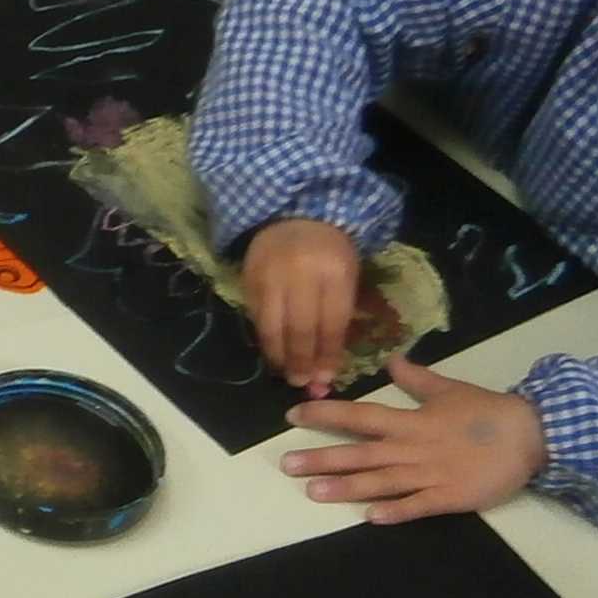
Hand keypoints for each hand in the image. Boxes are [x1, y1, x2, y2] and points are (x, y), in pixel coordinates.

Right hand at [242, 217, 362, 394]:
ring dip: (278, 355)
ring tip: (285, 373)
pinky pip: (256, 317)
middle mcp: (300, 274)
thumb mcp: (348, 275)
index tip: (326, 378)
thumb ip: (341, 315)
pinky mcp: (248, 278)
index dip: (328, 354)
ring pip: (272, 326)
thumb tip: (330, 362)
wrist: (295, 215)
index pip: (330, 323)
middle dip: (302, 360)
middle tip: (302, 383)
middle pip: (300, 328)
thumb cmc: (330, 250)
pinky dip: (264, 338)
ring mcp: (270, 276)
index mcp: (334, 271)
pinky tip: (272, 352)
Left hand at [281, 356, 547, 521]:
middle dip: (323, 459)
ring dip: (347, 488)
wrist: (532, 436)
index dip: (326, 415)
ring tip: (313, 493)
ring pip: (381, 482)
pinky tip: (369, 518)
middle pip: (361, 453)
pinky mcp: (449, 497)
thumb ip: (417, 379)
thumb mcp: (450, 389)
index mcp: (411, 421)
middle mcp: (413, 448)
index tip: (292, 415)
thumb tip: (391, 359)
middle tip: (286, 465)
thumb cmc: (488, 412)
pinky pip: (418, 506)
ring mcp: (430, 475)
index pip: (360, 416)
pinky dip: (395, 512)